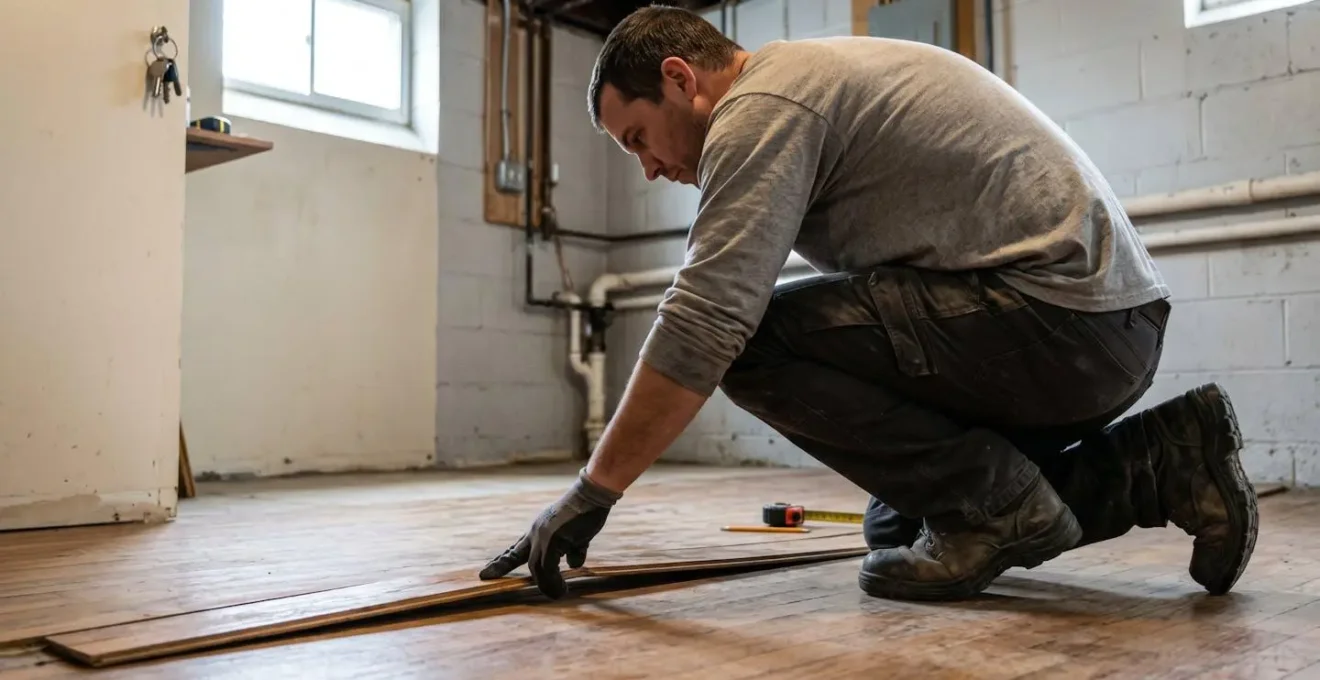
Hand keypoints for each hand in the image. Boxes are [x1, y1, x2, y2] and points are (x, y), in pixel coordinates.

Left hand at [478, 468, 621, 598]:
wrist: (593, 495)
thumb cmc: (588, 511)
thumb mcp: (578, 535)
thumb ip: (573, 549)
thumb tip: (573, 564)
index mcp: (539, 529)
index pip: (517, 548)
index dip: (503, 561)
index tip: (486, 571)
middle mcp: (537, 532)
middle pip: (518, 556)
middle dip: (501, 567)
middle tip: (485, 576)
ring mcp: (543, 536)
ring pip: (535, 567)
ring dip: (545, 585)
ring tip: (557, 594)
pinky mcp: (553, 540)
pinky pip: (548, 568)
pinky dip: (555, 583)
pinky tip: (562, 590)